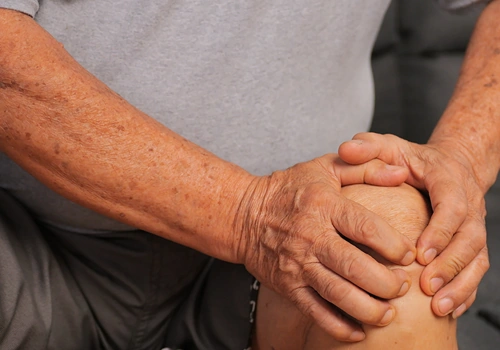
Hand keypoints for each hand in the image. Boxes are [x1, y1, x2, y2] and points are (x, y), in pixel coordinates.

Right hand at [234, 154, 415, 341]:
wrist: (243, 214)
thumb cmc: (289, 189)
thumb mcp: (324, 168)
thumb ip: (365, 167)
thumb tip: (401, 172)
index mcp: (324, 205)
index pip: (365, 227)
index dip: (393, 245)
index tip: (409, 255)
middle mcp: (311, 236)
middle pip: (354, 267)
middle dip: (386, 283)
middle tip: (402, 287)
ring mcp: (297, 264)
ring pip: (337, 294)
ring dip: (368, 309)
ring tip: (388, 313)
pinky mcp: (287, 285)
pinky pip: (315, 311)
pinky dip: (338, 327)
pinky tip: (358, 332)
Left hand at [339, 132, 489, 318]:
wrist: (451, 165)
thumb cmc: (413, 159)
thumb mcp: (389, 146)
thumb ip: (368, 146)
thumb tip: (345, 149)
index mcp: (449, 180)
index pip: (452, 206)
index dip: (440, 230)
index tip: (419, 253)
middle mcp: (468, 205)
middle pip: (469, 238)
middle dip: (450, 265)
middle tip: (427, 287)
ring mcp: (473, 226)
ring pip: (476, 258)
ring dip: (460, 284)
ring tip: (438, 307)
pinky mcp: (472, 243)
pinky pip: (476, 270)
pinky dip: (465, 291)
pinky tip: (448, 311)